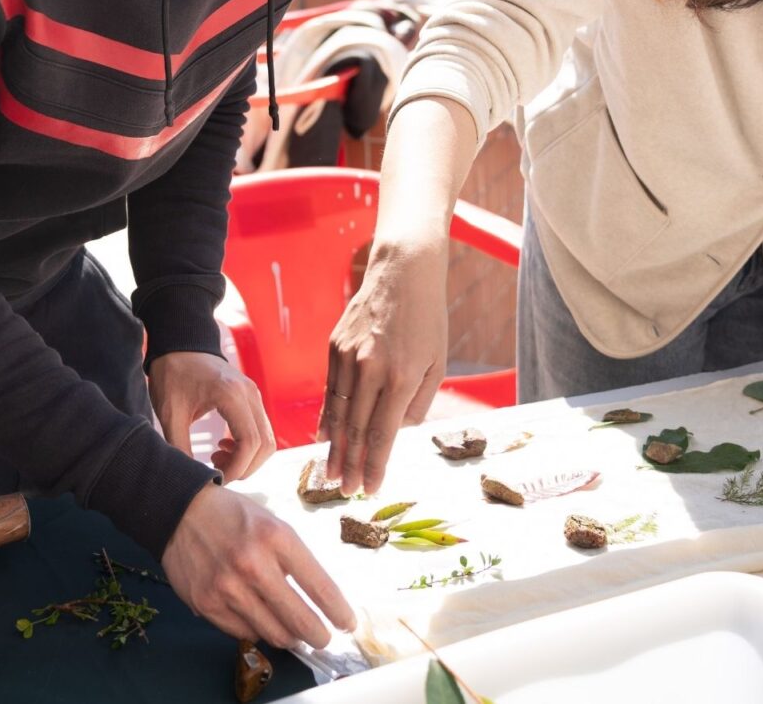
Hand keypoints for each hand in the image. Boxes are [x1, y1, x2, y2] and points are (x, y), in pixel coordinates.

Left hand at [149, 351, 276, 482]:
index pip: (250, 442)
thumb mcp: (169, 413)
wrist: (179, 344)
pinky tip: (224, 446)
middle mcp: (249, 393)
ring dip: (248, 458)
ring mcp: (254, 394)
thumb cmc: (172, 374)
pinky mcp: (251, 397)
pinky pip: (261, 429)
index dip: (237, 468)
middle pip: (265, 444)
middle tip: (217, 471)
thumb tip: (192, 479)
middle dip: (245, 467)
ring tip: (218, 459)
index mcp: (231, 395)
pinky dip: (249, 446)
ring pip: (267, 439)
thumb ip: (179, 447)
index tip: (216, 477)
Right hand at [161, 484, 353, 648]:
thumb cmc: (234, 517)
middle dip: (318, 635)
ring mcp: (228, 587)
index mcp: (277, 538)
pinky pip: (245, 633)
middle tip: (323, 638)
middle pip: (300, 620)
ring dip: (289, 637)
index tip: (347, 624)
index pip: (320, 587)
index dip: (339, 612)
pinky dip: (257, 631)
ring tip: (293, 632)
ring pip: (274, 634)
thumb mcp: (272, 524)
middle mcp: (253, 564)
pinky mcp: (207, 604)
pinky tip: (260, 619)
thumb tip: (318, 601)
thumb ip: (293, 559)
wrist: (180, 511)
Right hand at [321, 242, 448, 495]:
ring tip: (331, 474)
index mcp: (402, 377)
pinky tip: (325, 437)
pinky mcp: (335, 345)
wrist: (402, 271)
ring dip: (335, 448)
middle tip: (346, 491)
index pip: (383, 433)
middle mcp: (372, 368)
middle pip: (356, 429)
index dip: (375, 465)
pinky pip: (330, 389)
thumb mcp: (437, 364)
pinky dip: (327, 416)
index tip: (370, 489)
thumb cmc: (427, 319)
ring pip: (338, 412)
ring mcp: (349, 356)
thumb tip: (398, 434)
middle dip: (351, 465)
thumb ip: (418, 403)